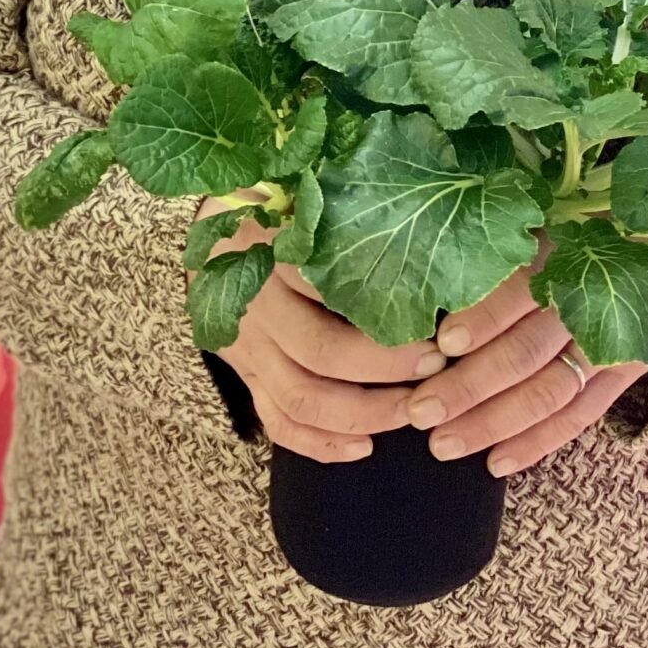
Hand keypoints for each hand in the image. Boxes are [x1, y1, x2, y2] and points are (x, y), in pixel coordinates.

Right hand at [187, 193, 448, 463]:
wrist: (211, 239)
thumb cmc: (277, 211)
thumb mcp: (304, 200)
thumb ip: (348, 214)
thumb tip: (424, 226)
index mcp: (275, 253)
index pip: (330, 290)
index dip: (382, 312)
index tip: (434, 319)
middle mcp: (259, 305)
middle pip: (320, 351)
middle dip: (384, 368)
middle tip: (435, 365)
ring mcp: (249, 347)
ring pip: (300, 398)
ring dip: (361, 414)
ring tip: (412, 411)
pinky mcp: (247, 375)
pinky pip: (277, 422)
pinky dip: (319, 443)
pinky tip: (364, 447)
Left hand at [404, 239, 647, 478]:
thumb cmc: (589, 229)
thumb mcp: (555, 219)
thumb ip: (507, 246)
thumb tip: (437, 274)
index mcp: (567, 254)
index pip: (523, 289)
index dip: (486, 316)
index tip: (443, 343)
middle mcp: (590, 302)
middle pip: (527, 351)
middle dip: (471, 386)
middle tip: (422, 411)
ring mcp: (613, 343)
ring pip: (549, 392)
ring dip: (495, 422)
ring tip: (445, 444)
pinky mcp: (629, 371)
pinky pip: (581, 416)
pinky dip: (539, 441)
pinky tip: (497, 462)